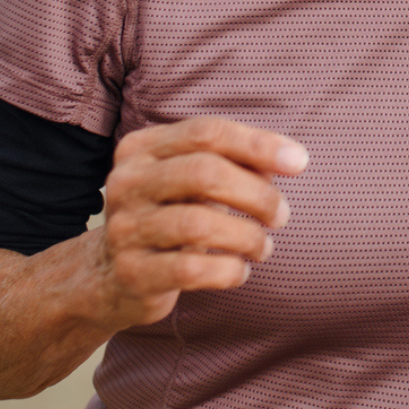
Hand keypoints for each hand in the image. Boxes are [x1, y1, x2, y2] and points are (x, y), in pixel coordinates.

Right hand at [91, 117, 307, 329]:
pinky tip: (240, 271)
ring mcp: (125, 228)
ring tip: (263, 247)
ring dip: (247, 237)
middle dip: (257, 194)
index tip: (299, 163)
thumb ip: (233, 163)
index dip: (258, 144)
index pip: (206, 132)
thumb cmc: (169, 216)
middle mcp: (126, 182)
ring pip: (199, 223)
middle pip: (205, 172)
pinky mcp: (131, 272)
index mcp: (142, 148)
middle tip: (280, 215)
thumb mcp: (191, 182)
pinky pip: (191, 269)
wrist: (110, 276)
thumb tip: (289, 160)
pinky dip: (228, 270)